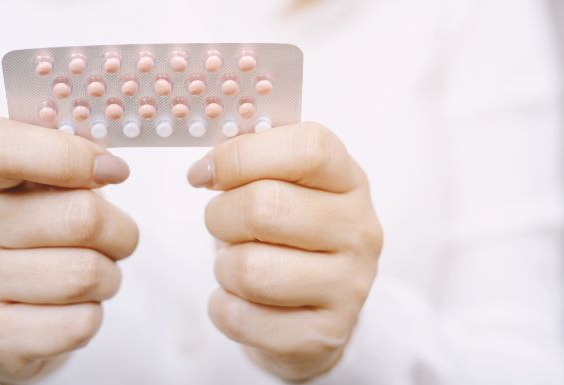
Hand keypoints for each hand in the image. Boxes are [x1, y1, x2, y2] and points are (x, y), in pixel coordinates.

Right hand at [0, 119, 138, 383]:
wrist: (2, 311)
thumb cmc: (36, 230)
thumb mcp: (43, 183)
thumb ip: (72, 158)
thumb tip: (109, 166)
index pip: (4, 148)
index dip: (72, 155)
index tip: (113, 171)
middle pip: (80, 217)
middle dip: (118, 232)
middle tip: (111, 238)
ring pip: (86, 275)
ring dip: (108, 277)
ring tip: (87, 274)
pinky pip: (79, 323)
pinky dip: (91, 315)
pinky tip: (66, 308)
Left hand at [187, 122, 382, 381]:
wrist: (314, 308)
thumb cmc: (285, 234)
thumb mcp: (279, 184)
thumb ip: (249, 159)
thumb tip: (205, 164)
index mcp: (347, 179)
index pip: (307, 149)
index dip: (242, 155)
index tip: (204, 173)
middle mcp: (359, 230)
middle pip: (264, 208)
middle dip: (220, 216)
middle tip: (222, 224)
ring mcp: (348, 286)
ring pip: (250, 270)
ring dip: (225, 267)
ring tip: (239, 265)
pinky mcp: (324, 334)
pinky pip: (243, 318)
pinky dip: (224, 308)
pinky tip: (241, 301)